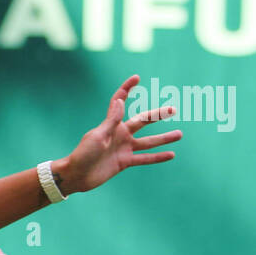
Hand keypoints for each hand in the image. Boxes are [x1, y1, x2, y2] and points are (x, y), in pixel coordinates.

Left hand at [58, 74, 181, 193]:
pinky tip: (171, 155)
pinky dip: (157, 157)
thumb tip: (121, 101)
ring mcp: (123, 148)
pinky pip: (145, 158)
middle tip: (173, 109)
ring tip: (179, 134)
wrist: (76, 176)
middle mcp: (120, 134)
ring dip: (164, 139)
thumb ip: (112, 121)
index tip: (136, 78)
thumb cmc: (83, 154)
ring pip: (148, 142)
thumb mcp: (98, 136)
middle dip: (157, 115)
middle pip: (143, 121)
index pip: (119, 101)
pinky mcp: (124, 162)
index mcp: (111, 125)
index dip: (127, 89)